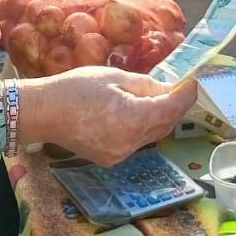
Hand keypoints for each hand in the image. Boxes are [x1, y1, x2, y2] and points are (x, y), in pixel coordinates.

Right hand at [17, 69, 199, 165]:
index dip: (186, 95)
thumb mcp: (114, 77)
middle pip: (165, 125)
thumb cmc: (75, 89)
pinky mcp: (111, 158)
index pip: (172, 109)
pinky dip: (141, 127)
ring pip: (152, 135)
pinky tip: (133, 113)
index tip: (192, 82)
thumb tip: (166, 89)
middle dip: (174, 106)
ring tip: (154, 97)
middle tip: (178, 87)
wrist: (43, 113)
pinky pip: (136, 142)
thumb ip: (145, 85)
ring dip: (158, 117)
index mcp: (134, 119)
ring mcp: (121, 154)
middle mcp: (131, 143)